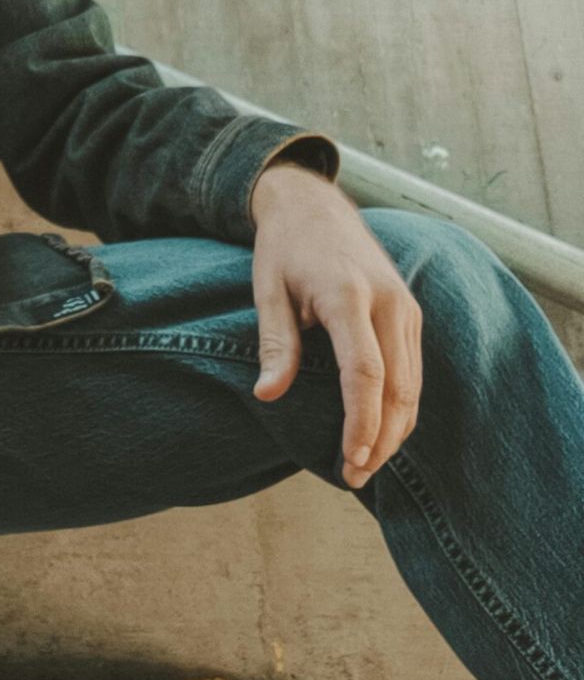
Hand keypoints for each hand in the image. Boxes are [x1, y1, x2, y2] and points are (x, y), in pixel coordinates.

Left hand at [249, 163, 422, 489]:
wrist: (313, 204)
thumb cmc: (284, 248)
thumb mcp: (268, 289)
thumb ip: (276, 343)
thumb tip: (267, 395)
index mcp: (348, 294)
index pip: (365, 372)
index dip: (361, 421)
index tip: (350, 459)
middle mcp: (387, 301)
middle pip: (397, 387)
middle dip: (380, 438)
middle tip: (354, 476)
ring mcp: (404, 306)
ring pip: (412, 383)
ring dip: (394, 429)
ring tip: (366, 464)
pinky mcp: (409, 312)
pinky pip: (413, 369)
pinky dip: (401, 406)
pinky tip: (381, 432)